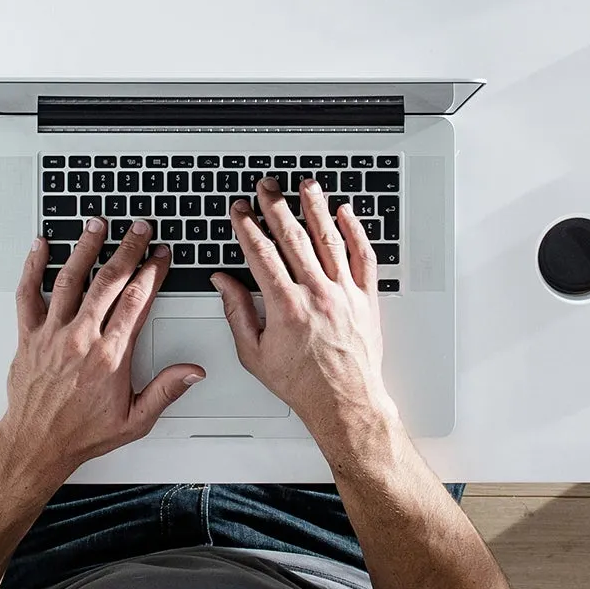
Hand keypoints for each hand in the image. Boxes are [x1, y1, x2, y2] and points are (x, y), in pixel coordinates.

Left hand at [0, 219, 202, 486]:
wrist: (37, 445)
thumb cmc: (82, 433)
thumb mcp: (135, 420)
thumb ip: (166, 391)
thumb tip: (193, 372)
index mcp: (110, 357)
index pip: (136, 302)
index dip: (152, 273)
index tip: (160, 256)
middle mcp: (81, 340)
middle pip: (108, 282)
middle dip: (127, 250)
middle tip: (139, 230)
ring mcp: (52, 334)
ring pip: (71, 280)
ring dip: (86, 248)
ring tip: (98, 225)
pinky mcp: (29, 336)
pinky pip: (28, 294)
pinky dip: (33, 267)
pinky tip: (41, 245)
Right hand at [213, 177, 398, 448]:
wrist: (344, 402)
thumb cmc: (302, 383)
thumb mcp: (254, 354)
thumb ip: (236, 312)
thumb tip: (223, 282)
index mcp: (286, 306)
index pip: (261, 253)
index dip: (247, 226)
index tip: (240, 210)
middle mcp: (317, 294)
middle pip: (293, 238)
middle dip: (275, 207)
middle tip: (266, 187)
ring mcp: (344, 294)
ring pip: (329, 239)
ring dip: (315, 208)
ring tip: (306, 186)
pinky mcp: (366, 298)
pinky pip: (363, 256)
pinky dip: (355, 231)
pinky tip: (345, 213)